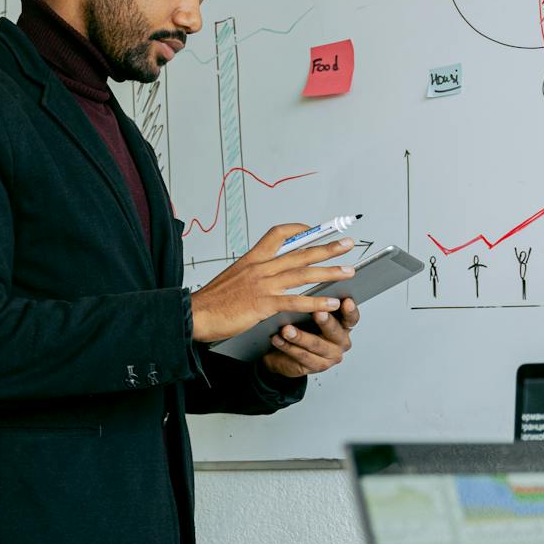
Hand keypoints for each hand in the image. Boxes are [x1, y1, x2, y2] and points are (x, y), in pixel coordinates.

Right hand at [189, 225, 356, 342]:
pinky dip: (316, 302)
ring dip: (329, 271)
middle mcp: (260, 267)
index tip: (314, 229)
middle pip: (300, 252)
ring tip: (348, 270)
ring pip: (302, 274)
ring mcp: (262, 285)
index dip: (299, 229)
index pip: (278, 233)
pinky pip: (295, 301)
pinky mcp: (262, 304)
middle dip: (327, 247)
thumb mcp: (232, 278)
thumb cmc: (212, 300)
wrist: (195, 314)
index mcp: (252, 258)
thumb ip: (252, 274)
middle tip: (347, 243)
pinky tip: (330, 303)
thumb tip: (265, 275)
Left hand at [261, 297, 357, 378]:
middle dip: (326, 322)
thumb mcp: (309, 314)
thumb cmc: (301, 327)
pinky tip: (277, 339)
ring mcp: (330, 356)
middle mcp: (341, 342)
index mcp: (344, 325)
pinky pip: (301, 356)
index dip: (350, 310)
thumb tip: (310, 288)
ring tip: (286, 329)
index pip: (351, 317)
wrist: (285, 353)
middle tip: (317, 312)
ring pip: (315, 345)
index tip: (345, 301)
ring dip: (300, 336)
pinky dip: (288, 347)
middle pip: (335, 332)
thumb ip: (316, 304)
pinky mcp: (316, 366)